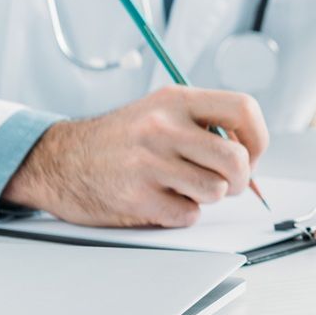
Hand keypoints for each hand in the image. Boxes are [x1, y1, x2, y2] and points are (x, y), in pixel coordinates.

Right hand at [1, 85, 268, 226]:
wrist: (57, 159)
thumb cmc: (122, 140)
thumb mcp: (161, 112)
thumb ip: (207, 126)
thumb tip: (254, 161)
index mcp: (176, 100)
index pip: (243, 109)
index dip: (258, 138)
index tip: (252, 154)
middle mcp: (162, 127)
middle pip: (236, 159)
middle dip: (241, 179)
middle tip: (225, 182)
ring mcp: (148, 163)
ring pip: (216, 190)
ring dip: (208, 196)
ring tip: (185, 187)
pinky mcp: (135, 197)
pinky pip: (187, 214)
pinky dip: (181, 213)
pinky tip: (161, 199)